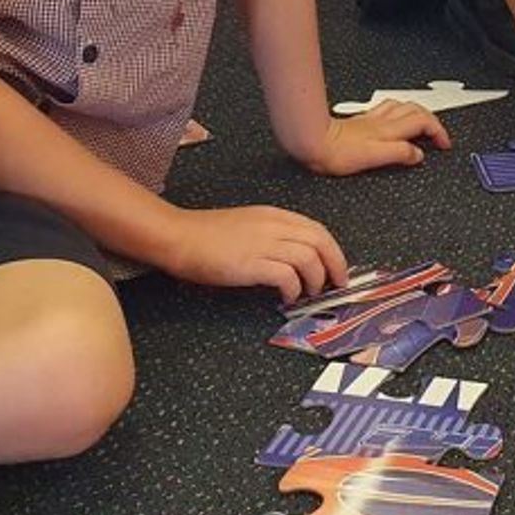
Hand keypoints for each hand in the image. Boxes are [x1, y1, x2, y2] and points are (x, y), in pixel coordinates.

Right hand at [158, 205, 349, 301]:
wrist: (178, 236)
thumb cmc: (206, 234)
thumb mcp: (248, 225)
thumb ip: (272, 235)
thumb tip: (295, 258)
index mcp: (274, 216)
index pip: (317, 230)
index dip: (334, 251)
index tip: (337, 268)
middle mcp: (273, 226)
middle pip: (320, 242)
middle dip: (335, 265)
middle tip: (335, 284)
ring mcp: (262, 244)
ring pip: (308, 259)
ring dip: (315, 280)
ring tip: (308, 293)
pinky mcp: (250, 263)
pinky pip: (286, 276)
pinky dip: (293, 289)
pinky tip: (286, 298)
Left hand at [297, 101, 450, 174]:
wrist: (313, 143)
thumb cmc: (338, 153)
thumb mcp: (375, 158)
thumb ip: (400, 154)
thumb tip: (418, 154)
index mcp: (389, 130)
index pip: (424, 122)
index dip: (438, 132)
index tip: (444, 144)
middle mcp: (382, 121)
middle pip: (416, 110)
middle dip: (432, 120)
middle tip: (438, 136)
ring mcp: (372, 120)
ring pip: (402, 106)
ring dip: (417, 112)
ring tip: (422, 124)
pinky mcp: (361, 122)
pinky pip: (386, 109)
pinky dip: (398, 112)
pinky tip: (393, 118)